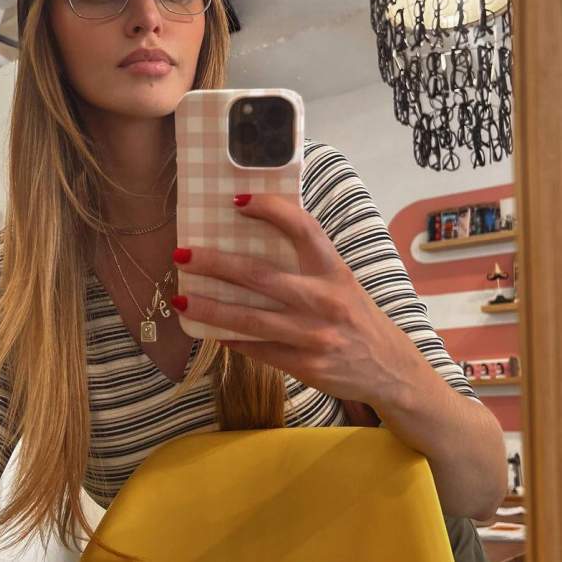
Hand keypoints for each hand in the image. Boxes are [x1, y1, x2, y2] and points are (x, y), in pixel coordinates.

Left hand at [171, 194, 432, 410]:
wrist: (390, 370)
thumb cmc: (356, 316)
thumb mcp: (341, 281)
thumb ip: (307, 264)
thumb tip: (248, 243)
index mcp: (335, 271)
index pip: (303, 229)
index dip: (271, 209)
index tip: (236, 200)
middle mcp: (326, 300)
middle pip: (260, 276)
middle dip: (215, 264)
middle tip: (182, 255)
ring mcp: (315, 336)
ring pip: (251, 319)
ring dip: (210, 309)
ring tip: (181, 300)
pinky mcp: (306, 366)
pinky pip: (259, 350)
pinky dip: (231, 339)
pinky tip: (210, 331)